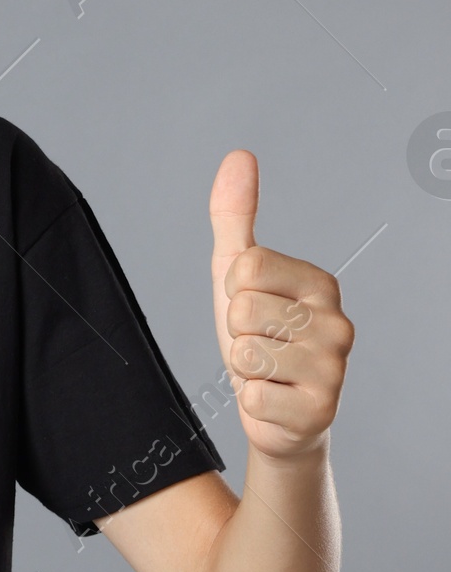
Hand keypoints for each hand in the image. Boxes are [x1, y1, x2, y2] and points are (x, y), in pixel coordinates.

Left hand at [209, 149, 353, 460]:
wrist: (276, 416)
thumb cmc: (258, 341)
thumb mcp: (237, 277)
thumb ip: (235, 217)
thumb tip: (239, 155)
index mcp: (321, 283)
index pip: (245, 267)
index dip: (233, 293)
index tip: (253, 312)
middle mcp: (338, 321)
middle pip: (243, 308)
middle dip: (237, 334)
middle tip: (259, 349)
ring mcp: (335, 368)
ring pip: (246, 352)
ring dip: (244, 370)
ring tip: (267, 375)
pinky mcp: (321, 411)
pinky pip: (253, 395)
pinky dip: (251, 403)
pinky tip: (275, 402)